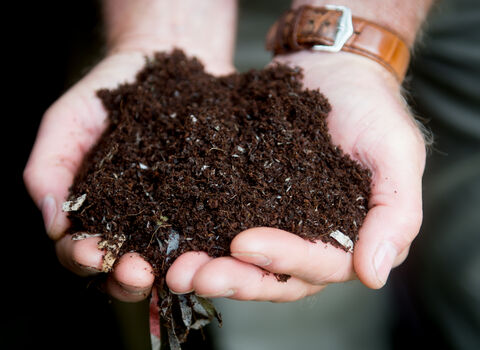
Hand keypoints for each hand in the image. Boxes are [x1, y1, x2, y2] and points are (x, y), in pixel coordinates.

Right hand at [23, 49, 234, 301]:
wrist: (162, 59)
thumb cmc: (108, 90)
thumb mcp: (67, 121)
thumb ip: (48, 167)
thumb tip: (51, 222)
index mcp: (96, 212)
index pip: (81, 250)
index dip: (82, 257)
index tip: (91, 253)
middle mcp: (136, 222)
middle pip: (127, 267)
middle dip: (128, 276)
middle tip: (138, 272)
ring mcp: (176, 213)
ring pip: (171, 258)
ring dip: (172, 270)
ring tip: (178, 267)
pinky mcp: (211, 198)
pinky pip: (213, 225)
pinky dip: (213, 241)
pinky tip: (218, 245)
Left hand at [166, 51, 425, 300]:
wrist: (332, 69)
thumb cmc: (372, 107)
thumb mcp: (396, 152)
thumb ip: (396, 213)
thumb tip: (374, 274)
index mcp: (350, 238)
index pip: (319, 265)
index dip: (283, 259)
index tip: (243, 244)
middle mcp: (311, 239)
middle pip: (276, 275)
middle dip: (236, 278)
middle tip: (196, 275)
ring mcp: (277, 223)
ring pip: (245, 260)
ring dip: (211, 268)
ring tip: (176, 269)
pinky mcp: (249, 201)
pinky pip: (224, 224)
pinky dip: (200, 234)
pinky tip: (173, 240)